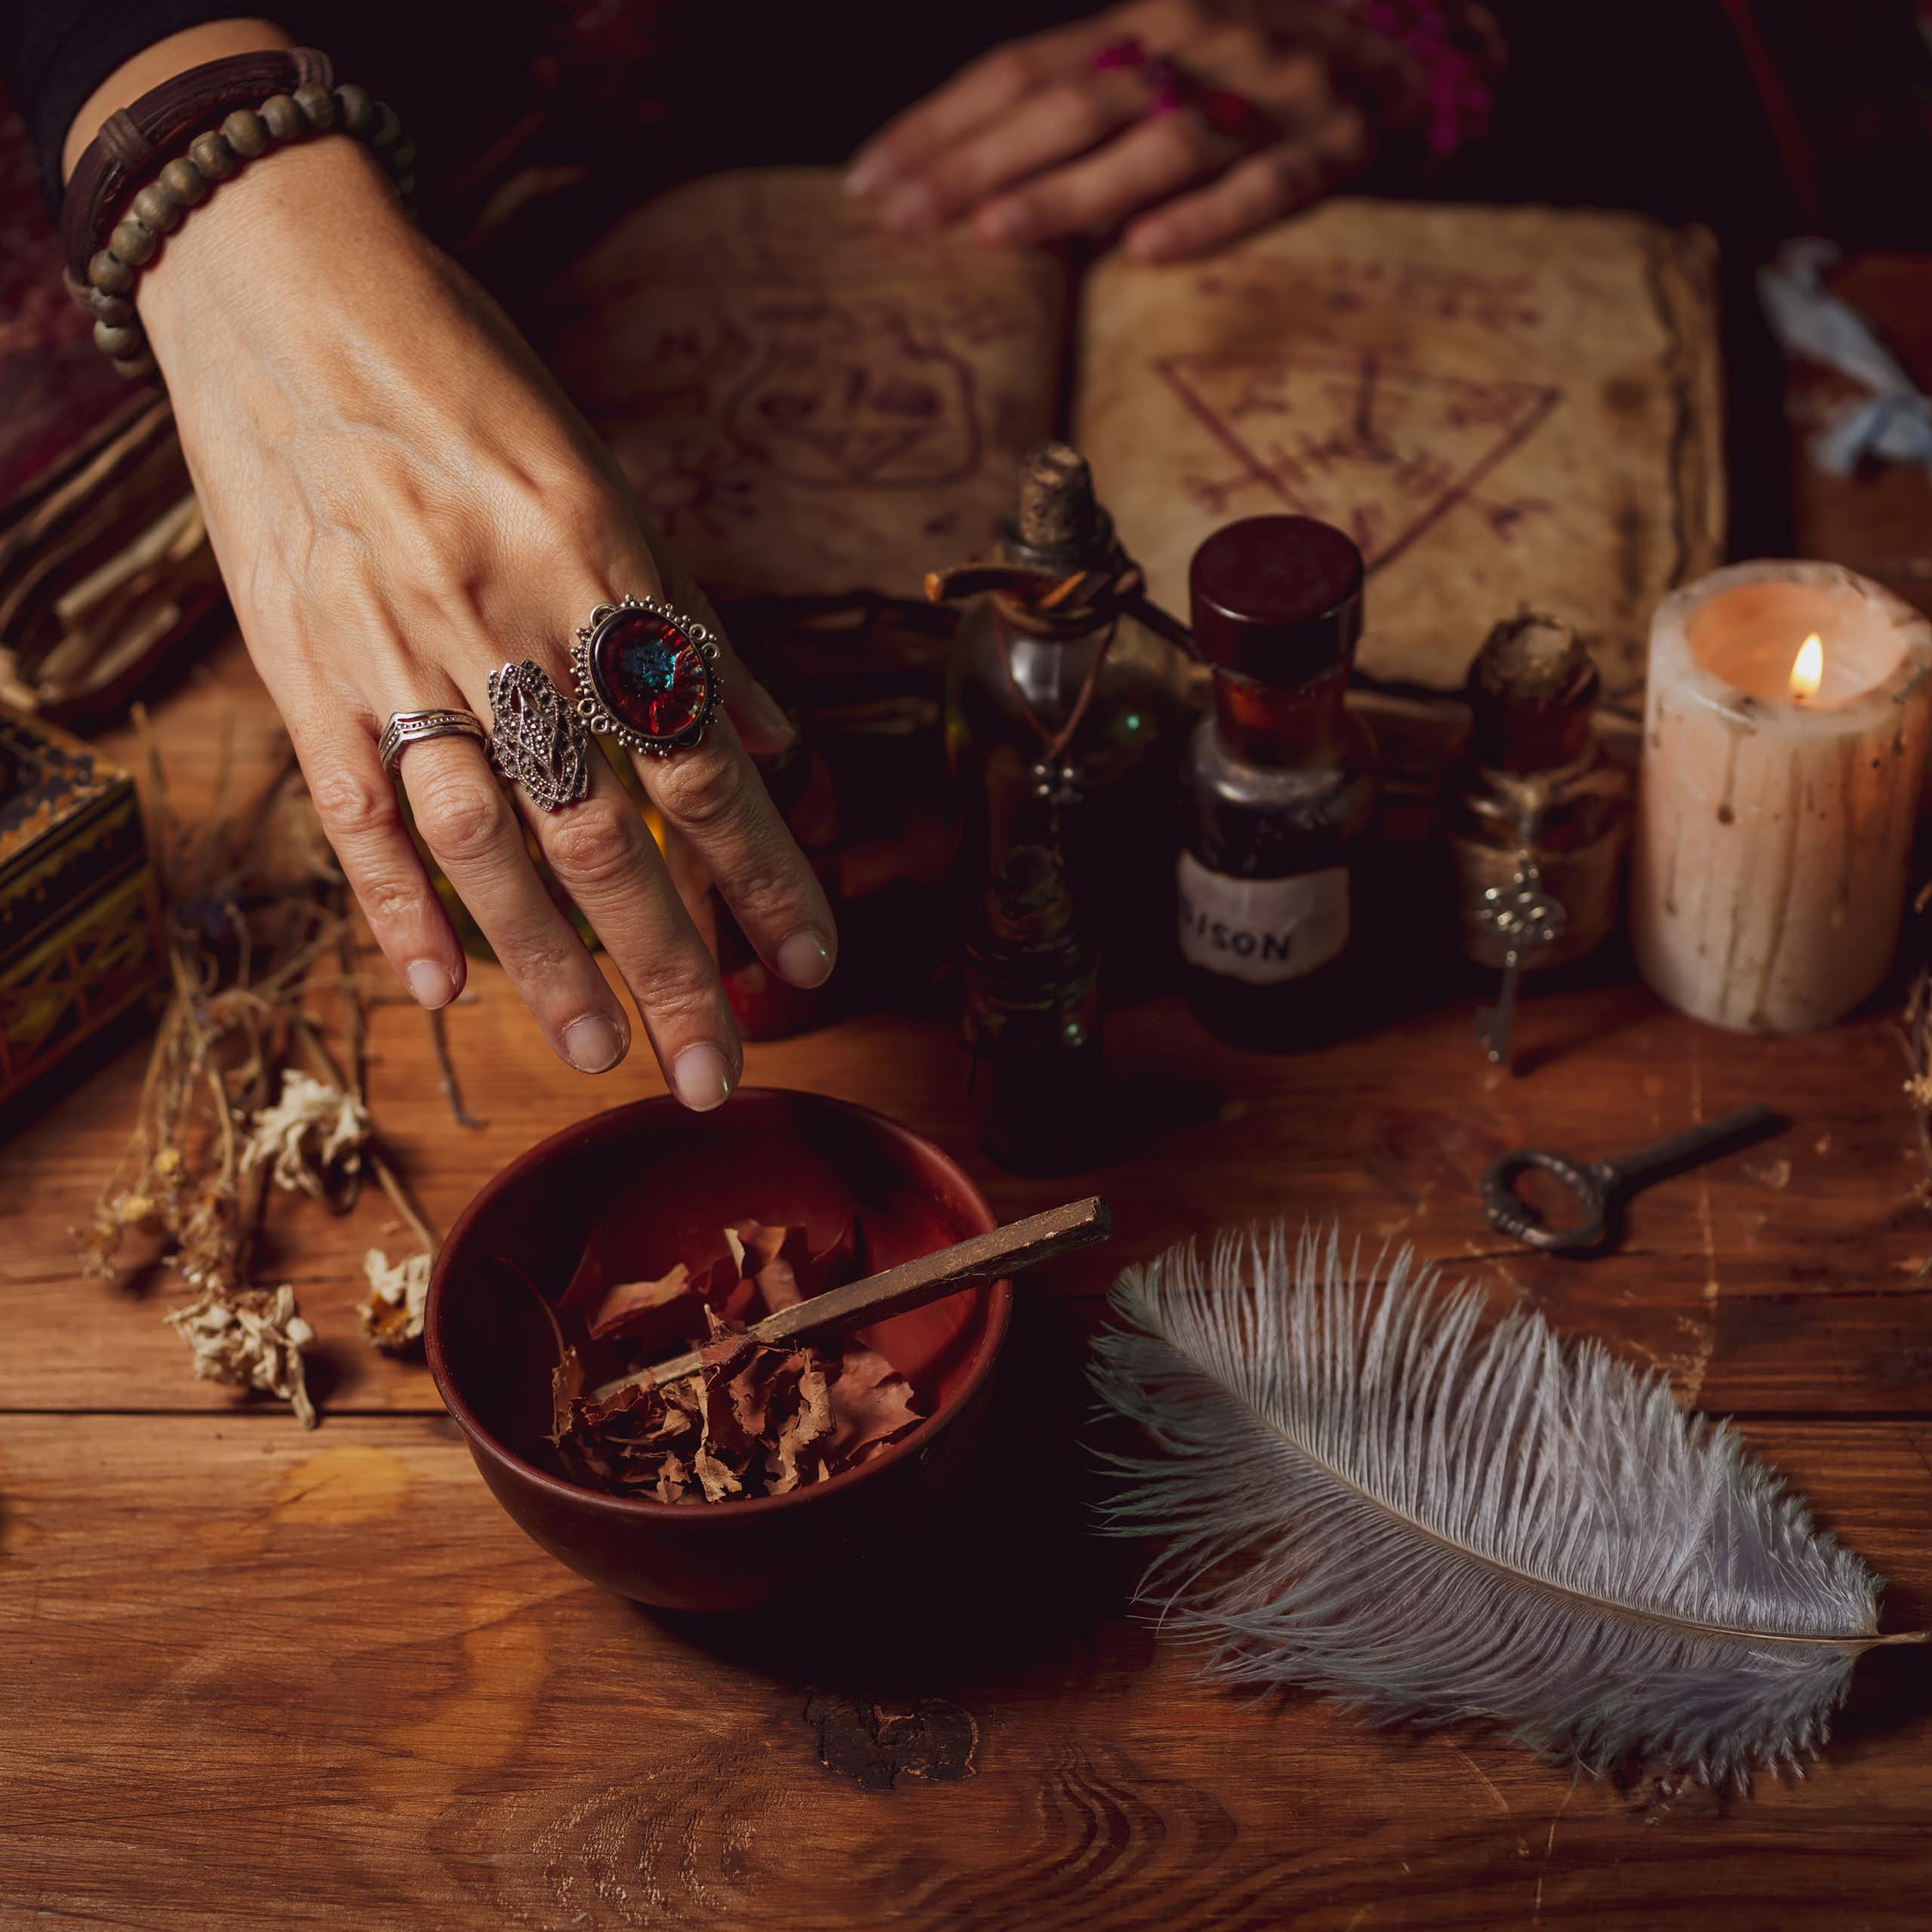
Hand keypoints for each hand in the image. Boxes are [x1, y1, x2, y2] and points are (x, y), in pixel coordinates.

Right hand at [135, 135, 834, 1106]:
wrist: (289, 290)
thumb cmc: (472, 386)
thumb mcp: (609, 486)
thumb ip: (691, 628)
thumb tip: (781, 744)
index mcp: (602, 578)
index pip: (708, 767)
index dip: (769, 877)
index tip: (812, 962)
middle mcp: (507, 628)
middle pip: (610, 837)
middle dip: (675, 969)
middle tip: (715, 1074)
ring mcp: (396, 657)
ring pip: (488, 846)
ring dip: (547, 964)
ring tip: (597, 1053)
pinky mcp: (304, 671)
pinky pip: (355, 813)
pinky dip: (399, 907)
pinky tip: (443, 987)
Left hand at [846, 0, 1413, 261]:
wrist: (1421, 26)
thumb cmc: (1269, 52)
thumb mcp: (1173, 44)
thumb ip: (1092, 90)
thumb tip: (984, 169)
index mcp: (1146, 20)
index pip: (1020, 69)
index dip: (943, 124)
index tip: (872, 179)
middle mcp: (1196, 46)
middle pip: (1069, 106)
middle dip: (976, 163)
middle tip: (902, 217)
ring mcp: (1267, 94)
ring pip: (1156, 145)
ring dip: (1071, 191)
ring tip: (994, 234)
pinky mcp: (1334, 144)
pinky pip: (1268, 184)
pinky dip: (1209, 216)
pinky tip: (1147, 253)